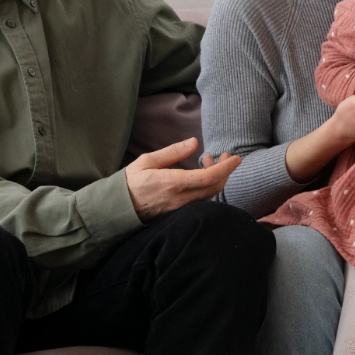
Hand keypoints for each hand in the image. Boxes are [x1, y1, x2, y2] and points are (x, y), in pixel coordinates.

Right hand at [125, 138, 239, 222]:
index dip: (226, 168)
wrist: (117, 210)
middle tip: (226, 155)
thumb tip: (194, 142)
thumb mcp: (147, 161)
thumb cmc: (131, 182)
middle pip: (214, 187)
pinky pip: (201, 199)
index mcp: (173, 183)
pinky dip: (208, 185)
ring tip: (209, 160)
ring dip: (217, 177)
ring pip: (209, 194)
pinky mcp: (180, 212)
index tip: (237, 158)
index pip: (209, 177)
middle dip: (226, 171)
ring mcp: (181, 208)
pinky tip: (201, 173)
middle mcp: (181, 198)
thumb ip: (172, 152)